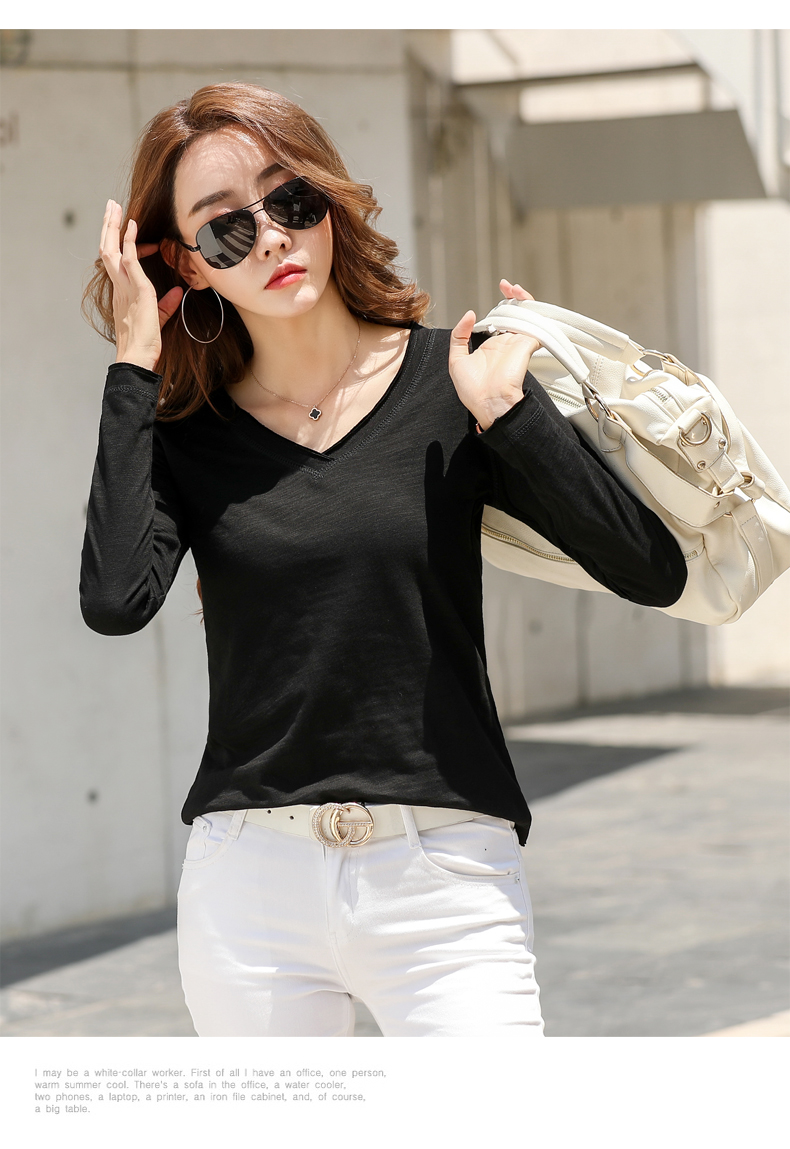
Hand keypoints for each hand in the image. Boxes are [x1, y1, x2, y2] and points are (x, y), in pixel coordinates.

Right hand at [99, 200, 182, 369]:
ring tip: (114, 206)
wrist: (139, 357)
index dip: (124, 244)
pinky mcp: (137, 288)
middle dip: (108, 227)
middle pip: (106, 249)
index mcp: (121, 292)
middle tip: (110, 206)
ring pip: (110, 249)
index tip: (133, 231)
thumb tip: (178, 292)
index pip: (117, 261)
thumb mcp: (159, 318)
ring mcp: (125, 286)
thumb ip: (167, 304)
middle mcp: (119, 286)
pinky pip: (130, 259)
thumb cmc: (146, 343)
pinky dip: (131, 241)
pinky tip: (133, 225)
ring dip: (112, 226)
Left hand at [448, 279, 539, 430]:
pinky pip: (535, 323)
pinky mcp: (527, 344)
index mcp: (492, 346)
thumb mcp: (456, 360)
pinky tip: (521, 299)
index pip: (499, 321)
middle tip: (506, 286)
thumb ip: (459, 336)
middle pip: (515, 314)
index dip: (499, 306)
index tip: (495, 294)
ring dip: (523, 299)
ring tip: (513, 288)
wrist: (489, 404)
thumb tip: (469, 315)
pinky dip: (531, 310)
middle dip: (512, 297)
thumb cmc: (473, 391)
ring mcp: (518, 342)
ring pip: (527, 315)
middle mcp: (507, 343)